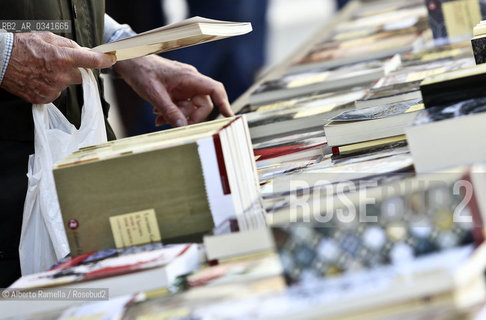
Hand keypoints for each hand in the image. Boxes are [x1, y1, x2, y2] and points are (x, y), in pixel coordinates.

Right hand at [1, 32, 115, 103]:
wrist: (0, 61)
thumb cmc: (22, 46)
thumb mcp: (47, 38)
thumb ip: (69, 45)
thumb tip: (84, 51)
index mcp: (62, 58)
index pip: (91, 61)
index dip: (104, 61)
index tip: (111, 60)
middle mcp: (60, 76)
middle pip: (81, 77)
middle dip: (76, 70)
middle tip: (62, 63)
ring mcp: (53, 89)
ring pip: (68, 85)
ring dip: (61, 79)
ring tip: (44, 70)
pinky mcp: (45, 98)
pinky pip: (56, 93)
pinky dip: (51, 87)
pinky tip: (40, 78)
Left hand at [113, 55, 232, 126]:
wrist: (129, 61)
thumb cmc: (142, 71)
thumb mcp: (154, 94)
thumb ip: (169, 111)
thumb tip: (182, 127)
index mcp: (190, 77)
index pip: (215, 89)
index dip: (224, 103)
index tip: (229, 116)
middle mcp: (191, 81)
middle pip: (203, 105)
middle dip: (189, 117)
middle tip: (174, 125)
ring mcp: (184, 86)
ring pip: (190, 107)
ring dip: (177, 116)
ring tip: (159, 119)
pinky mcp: (177, 91)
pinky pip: (181, 106)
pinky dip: (172, 113)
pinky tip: (158, 115)